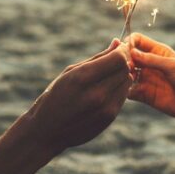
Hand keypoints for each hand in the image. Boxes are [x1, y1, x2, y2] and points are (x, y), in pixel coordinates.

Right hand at [27, 40, 131, 155]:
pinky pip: (123, 96)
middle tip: (114, 59)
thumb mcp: (70, 72)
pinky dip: (118, 89)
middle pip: (124, 69)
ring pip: (127, 82)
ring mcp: (105, 109)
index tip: (118, 48)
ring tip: (107, 75)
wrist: (47, 131)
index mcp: (82, 78)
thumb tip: (117, 42)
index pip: (117, 59)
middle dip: (122, 61)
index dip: (120, 51)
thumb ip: (97, 58)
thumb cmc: (55, 96)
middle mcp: (96, 94)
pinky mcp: (109, 118)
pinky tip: (105, 89)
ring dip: (121, 75)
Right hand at [127, 33, 174, 123]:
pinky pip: (129, 91)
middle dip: (123, 59)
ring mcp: (146, 79)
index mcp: (158, 51)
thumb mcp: (172, 66)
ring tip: (126, 78)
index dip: (129, 42)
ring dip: (123, 74)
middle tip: (124, 66)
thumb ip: (151, 59)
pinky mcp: (144, 94)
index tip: (125, 49)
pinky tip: (128, 90)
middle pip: (129, 56)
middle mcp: (150, 64)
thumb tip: (131, 52)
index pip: (138, 40)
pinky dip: (125, 89)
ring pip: (127, 73)